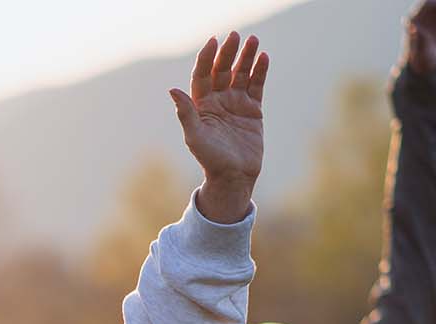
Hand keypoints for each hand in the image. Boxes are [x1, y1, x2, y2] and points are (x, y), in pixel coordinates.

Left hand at [169, 33, 268, 223]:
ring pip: (241, 74)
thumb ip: (186, 113)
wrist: (234, 177)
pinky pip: (256, 86)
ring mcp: (236, 104)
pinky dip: (259, 72)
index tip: (213, 41)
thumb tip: (172, 90)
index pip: (202, 75)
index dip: (207, 58)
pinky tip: (263, 57)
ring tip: (253, 41)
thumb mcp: (195, 137)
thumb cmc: (210, 159)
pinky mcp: (253, 110)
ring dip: (246, 57)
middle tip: (236, 35)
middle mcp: (218, 101)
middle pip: (222, 71)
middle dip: (228, 53)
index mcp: (201, 106)